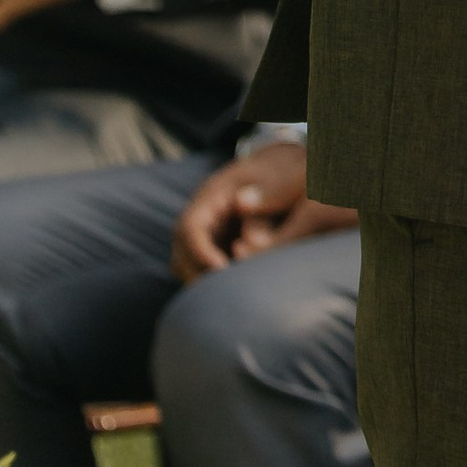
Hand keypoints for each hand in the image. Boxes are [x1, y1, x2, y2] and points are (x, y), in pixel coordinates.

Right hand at [169, 144, 356, 281]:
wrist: (284, 167)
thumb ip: (265, 203)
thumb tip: (249, 232)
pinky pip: (202, 269)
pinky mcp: (216, 247)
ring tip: (230, 298)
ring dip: (202, 282)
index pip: (190, 227)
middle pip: (181, 252)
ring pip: (187, 264)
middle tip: (225, 296)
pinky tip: (236, 294)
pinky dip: (213, 283)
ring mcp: (206, 233)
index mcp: (212, 194)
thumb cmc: (284, 173)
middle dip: (198, 274)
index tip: (221, 270)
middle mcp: (202, 216)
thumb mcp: (281, 181)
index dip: (200, 252)